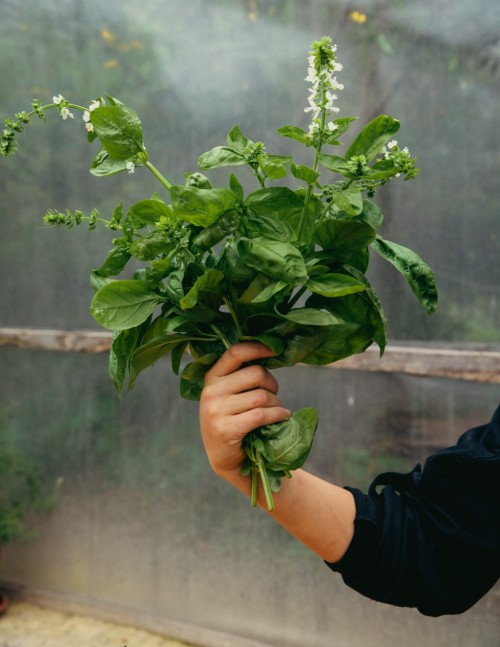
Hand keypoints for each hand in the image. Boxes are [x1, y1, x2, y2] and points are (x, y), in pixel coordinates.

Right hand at [199, 342, 290, 477]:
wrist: (224, 457)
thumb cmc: (233, 419)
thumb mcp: (228, 394)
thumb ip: (241, 376)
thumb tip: (270, 353)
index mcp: (212, 377)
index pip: (235, 353)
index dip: (257, 348)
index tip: (275, 350)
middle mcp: (211, 392)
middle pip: (255, 374)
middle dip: (272, 383)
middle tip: (274, 394)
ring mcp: (216, 411)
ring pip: (262, 396)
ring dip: (276, 403)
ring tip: (277, 410)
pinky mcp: (226, 429)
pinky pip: (261, 414)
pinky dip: (278, 415)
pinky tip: (283, 416)